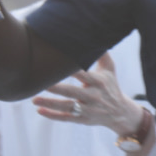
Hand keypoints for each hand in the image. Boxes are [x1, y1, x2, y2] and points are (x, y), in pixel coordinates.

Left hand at [30, 55, 145, 140]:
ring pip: (67, 107)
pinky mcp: (83, 120)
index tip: (59, 64)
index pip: (84, 75)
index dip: (72, 71)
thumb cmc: (110, 86)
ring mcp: (88, 110)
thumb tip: (92, 35)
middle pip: (73, 92)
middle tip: (42, 83)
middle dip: (57, 89)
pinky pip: (66, 118)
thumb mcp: (110, 70)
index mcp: (98, 82)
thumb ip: (101, 54)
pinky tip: (40, 110)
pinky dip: (53, 115)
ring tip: (34, 99)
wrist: (120, 112)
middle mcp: (93, 96)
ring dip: (50, 103)